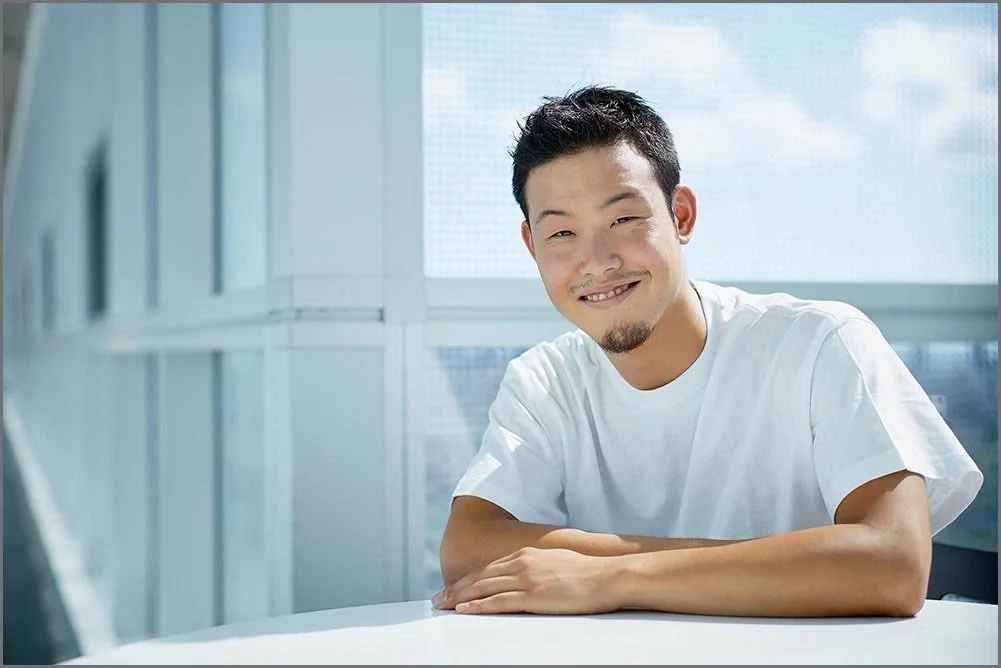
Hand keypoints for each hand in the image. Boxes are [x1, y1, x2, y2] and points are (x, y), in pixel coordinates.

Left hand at [431, 547, 621, 614]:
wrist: (607, 576)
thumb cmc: (586, 574)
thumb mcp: (555, 562)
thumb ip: (534, 567)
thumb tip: (521, 577)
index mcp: (526, 554)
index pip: (488, 568)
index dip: (468, 579)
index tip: (453, 588)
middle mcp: (522, 563)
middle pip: (480, 577)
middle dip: (457, 588)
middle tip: (438, 598)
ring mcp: (528, 579)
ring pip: (484, 588)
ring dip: (460, 597)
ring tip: (444, 605)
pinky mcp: (535, 596)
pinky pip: (500, 601)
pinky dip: (479, 606)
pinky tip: (465, 610)